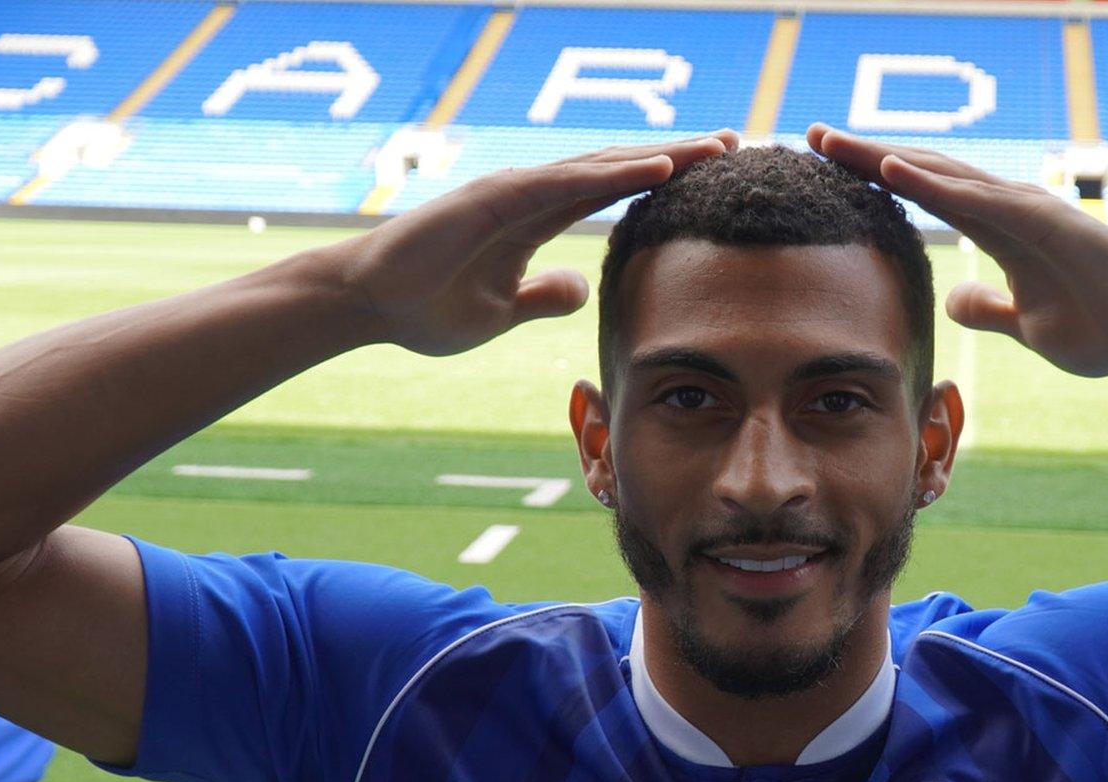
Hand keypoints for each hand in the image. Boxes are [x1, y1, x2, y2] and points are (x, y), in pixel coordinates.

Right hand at [337, 132, 739, 355]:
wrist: (369, 306)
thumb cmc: (427, 306)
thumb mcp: (503, 311)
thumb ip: (545, 294)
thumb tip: (583, 286)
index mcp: (537, 218)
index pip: (614, 192)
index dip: (664, 180)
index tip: (715, 176)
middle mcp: (531, 194)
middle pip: (619, 168)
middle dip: (679, 156)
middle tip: (738, 144)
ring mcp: (514, 190)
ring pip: (602, 166)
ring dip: (661, 155)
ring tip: (715, 148)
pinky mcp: (495, 197)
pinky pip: (565, 182)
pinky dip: (613, 173)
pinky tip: (656, 167)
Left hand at [808, 124, 1107, 378]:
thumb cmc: (1103, 326)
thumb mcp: (1026, 326)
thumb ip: (989, 309)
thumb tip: (953, 299)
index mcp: (997, 230)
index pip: (924, 195)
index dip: (875, 179)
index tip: (825, 168)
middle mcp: (1006, 210)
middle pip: (924, 172)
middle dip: (865, 156)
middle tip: (810, 134)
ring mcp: (1027, 211)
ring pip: (944, 175)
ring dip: (887, 158)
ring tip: (833, 142)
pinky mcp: (1047, 223)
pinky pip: (981, 200)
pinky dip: (936, 183)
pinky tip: (894, 171)